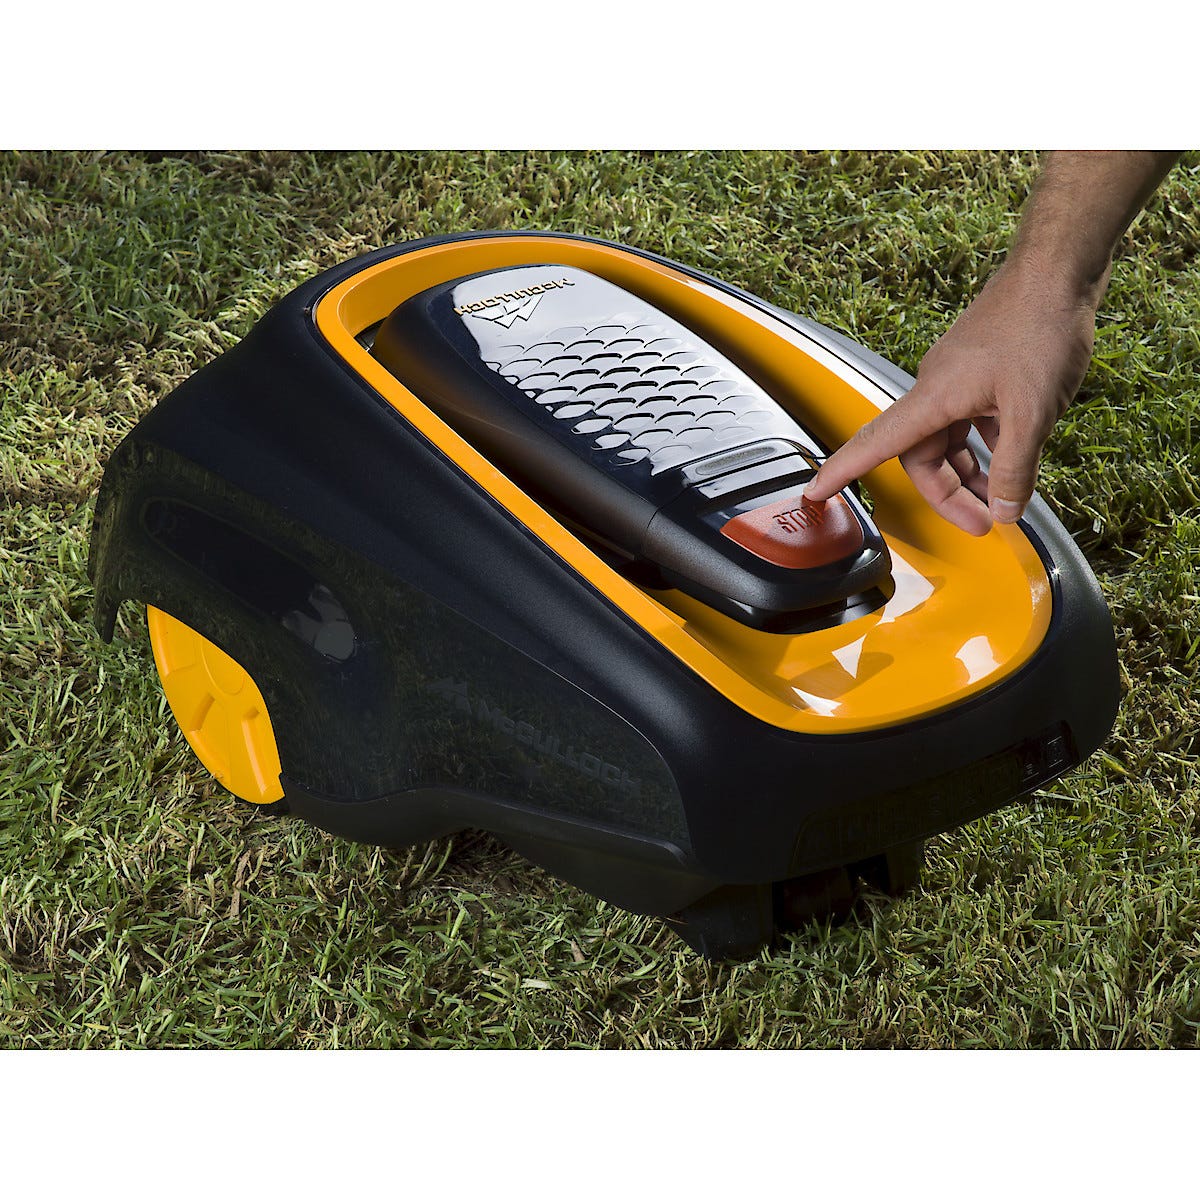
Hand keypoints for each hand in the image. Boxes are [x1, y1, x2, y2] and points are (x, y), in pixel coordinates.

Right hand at [804, 261, 1098, 534]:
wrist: (1058, 268)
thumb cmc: (1039, 327)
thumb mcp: (1033, 411)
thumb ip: (1015, 468)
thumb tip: (1005, 509)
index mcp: (932, 399)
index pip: (874, 446)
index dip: (841, 473)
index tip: (814, 494)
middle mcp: (936, 389)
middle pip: (922, 457)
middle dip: (949, 494)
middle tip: (985, 522)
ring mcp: (958, 378)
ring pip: (949, 440)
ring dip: (971, 471)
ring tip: (1004, 496)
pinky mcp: (981, 369)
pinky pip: (971, 420)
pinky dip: (989, 444)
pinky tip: (1016, 453)